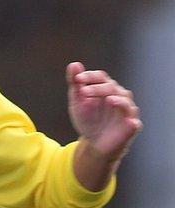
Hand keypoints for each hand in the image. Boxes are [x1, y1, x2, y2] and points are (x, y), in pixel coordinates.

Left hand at [66, 61, 141, 189]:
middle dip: (97, 89)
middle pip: (111, 87)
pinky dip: (130, 118)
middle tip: (83, 92)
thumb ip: (76, 84)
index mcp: (106, 88)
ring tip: (108, 99)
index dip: (90, 76)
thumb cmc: (89, 119)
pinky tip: (128, 120)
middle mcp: (119, 96)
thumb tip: (74, 64)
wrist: (95, 143)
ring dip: (117, 100)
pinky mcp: (132, 126)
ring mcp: (127, 110)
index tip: (77, 79)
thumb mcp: (78, 102)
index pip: (101, 77)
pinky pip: (134, 121)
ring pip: (125, 101)